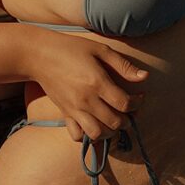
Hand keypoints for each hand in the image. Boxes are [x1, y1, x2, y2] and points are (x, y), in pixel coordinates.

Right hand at [27, 26, 149, 150]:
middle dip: (127, 120)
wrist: (40, 55)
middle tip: (129, 111)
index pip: (125, 103)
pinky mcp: (65, 114)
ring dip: (110, 131)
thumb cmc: (71, 48)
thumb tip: (144, 77)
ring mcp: (74, 109)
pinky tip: (93, 125)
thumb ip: (123, 65)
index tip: (139, 97)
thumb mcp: (100, 50)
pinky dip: (87, 135)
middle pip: (114, 122)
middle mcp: (86, 100)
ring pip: (98, 133)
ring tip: (113, 121)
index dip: (137, 103)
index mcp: (97, 82)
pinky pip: (76, 135)